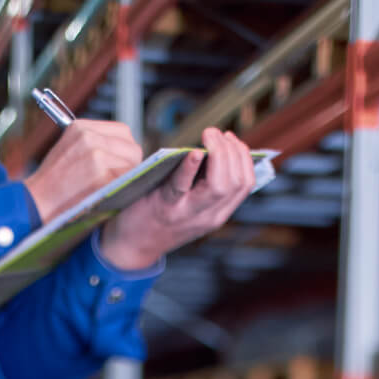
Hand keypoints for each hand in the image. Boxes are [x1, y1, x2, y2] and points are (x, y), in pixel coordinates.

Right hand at [24, 119, 141, 223]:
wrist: (34, 202)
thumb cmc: (52, 182)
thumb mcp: (69, 149)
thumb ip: (96, 143)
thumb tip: (124, 150)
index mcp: (81, 127)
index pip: (123, 132)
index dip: (124, 149)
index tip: (120, 162)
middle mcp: (89, 136)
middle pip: (131, 147)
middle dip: (129, 164)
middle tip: (117, 179)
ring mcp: (96, 154)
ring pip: (132, 164)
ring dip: (126, 178)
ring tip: (108, 187)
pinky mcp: (101, 174)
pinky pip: (126, 179)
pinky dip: (121, 189)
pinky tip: (107, 194)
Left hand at [99, 128, 255, 269]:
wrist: (132, 245)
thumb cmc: (162, 218)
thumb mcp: (194, 209)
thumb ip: (206, 186)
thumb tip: (218, 150)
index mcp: (217, 214)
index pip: (246, 184)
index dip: (244, 157)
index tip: (233, 139)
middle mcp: (207, 216)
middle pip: (236, 182)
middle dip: (233, 152)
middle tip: (218, 133)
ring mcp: (187, 213)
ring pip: (218, 186)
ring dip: (219, 154)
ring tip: (209, 135)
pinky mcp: (164, 206)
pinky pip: (182, 186)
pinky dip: (191, 167)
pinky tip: (194, 153)